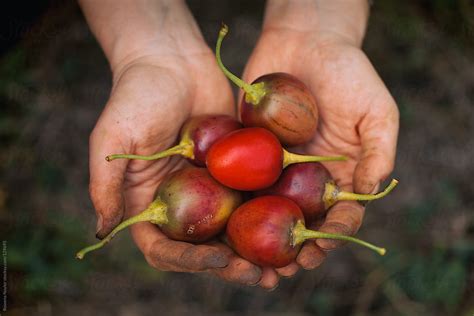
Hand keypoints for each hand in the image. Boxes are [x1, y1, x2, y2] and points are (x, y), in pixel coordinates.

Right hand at [88, 36, 270, 284]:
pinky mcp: (237, 169)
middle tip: (260, 277)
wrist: (173, 58)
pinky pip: (254, 196)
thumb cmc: (136, 95)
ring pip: (235, 229)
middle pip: (205, 247)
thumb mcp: (112, 138)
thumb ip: (105, 184)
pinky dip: (272, 215)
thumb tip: (102, 231)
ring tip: (285, 266)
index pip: (164, 247)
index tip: (217, 261)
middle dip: (231, 266)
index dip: (188, 262)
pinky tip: (295, 225)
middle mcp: (182, 201)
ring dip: (257, 251)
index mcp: (150, 202)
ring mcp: (211, 187)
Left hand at [242, 26, 398, 274]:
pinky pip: (243, 180)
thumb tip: (371, 192)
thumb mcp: (376, 110)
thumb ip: (379, 152)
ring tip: (253, 261)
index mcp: (341, 173)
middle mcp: (308, 176)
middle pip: (302, 221)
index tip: (321, 248)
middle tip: (284, 269)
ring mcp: (277, 167)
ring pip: (269, 209)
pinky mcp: (249, 152)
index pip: (340, 213)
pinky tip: (228, 222)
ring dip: (262, 238)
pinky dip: (237, 203)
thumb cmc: (347, 72)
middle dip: (294, 247)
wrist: (305, 40)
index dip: (333, 234)